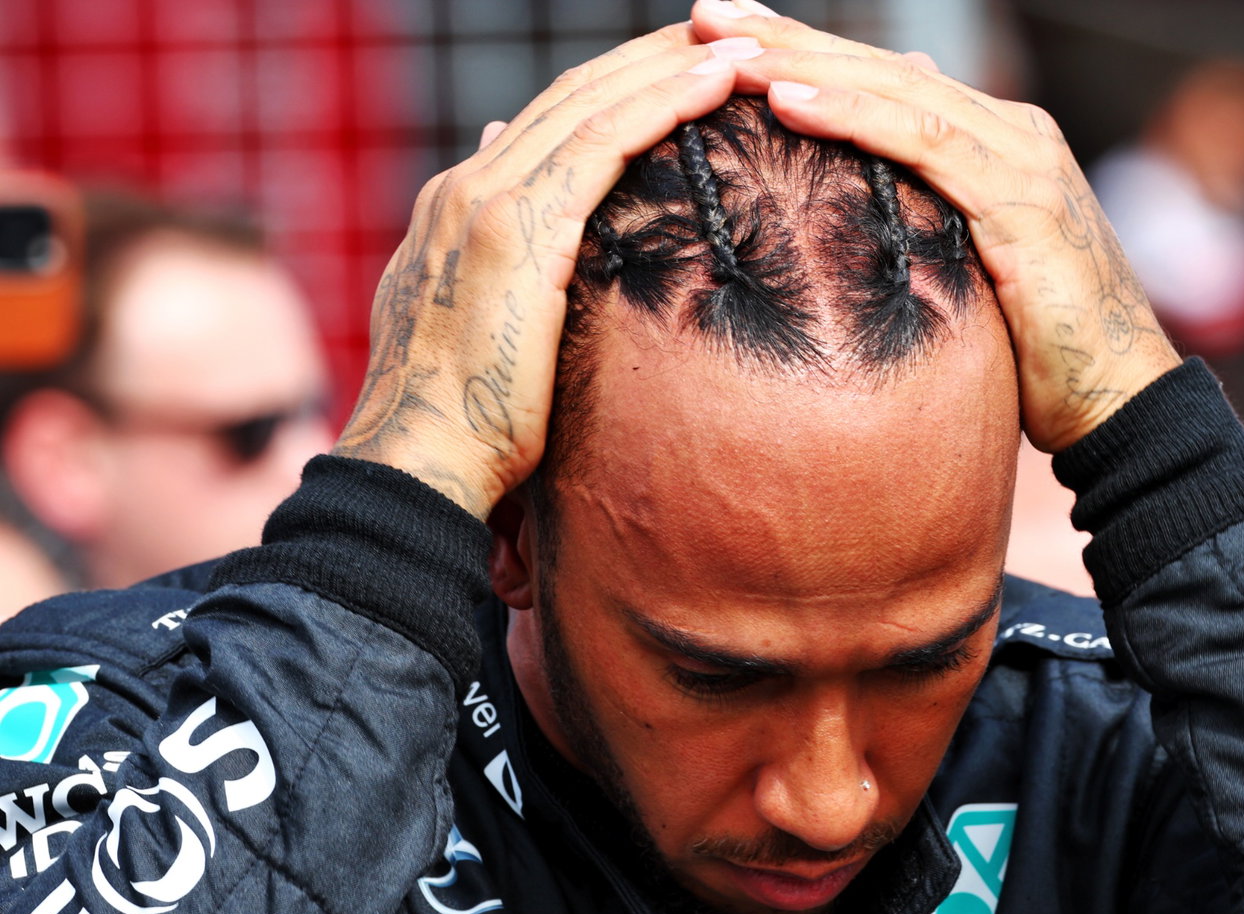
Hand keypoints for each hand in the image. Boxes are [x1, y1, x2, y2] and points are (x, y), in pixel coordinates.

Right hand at [335, 25, 749, 517]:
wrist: (418, 462)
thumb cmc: (461, 422)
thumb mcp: (476, 330)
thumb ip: (497, 258)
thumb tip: (512, 188)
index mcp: (459, 209)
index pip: (552, 124)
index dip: (620, 91)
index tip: (681, 74)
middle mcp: (468, 189)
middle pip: (576, 97)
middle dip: (654, 60)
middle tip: (727, 36)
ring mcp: (486, 202)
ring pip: (594, 104)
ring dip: (673, 68)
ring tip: (745, 48)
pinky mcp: (519, 232)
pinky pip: (604, 144)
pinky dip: (664, 105)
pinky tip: (717, 86)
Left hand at [690, 0, 1179, 452]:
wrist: (1123, 401)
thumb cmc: (1039, 358)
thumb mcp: (965, 282)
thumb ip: (921, 236)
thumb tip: (860, 226)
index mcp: (994, 146)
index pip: (885, 85)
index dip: (807, 58)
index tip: (728, 43)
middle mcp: (1010, 133)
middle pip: (882, 69)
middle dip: (790, 38)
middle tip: (706, 11)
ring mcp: (1020, 158)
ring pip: (897, 91)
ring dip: (806, 64)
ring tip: (727, 47)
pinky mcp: (1020, 199)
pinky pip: (924, 143)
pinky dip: (854, 117)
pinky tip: (787, 102)